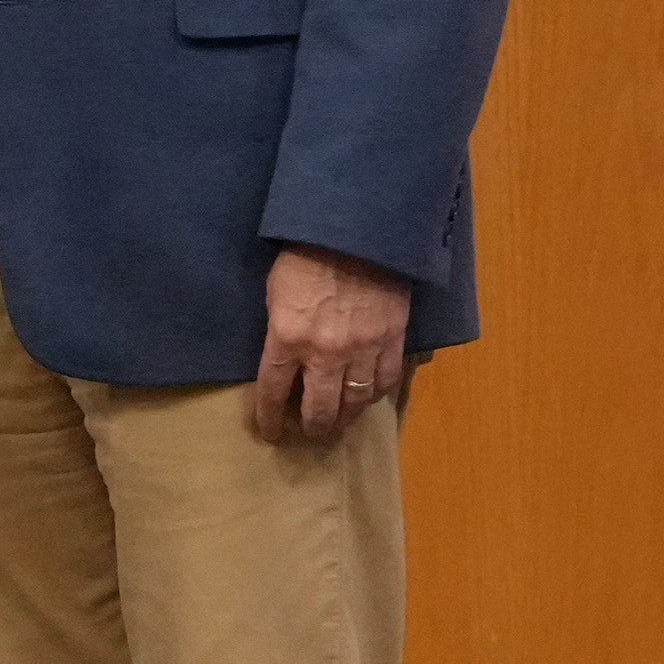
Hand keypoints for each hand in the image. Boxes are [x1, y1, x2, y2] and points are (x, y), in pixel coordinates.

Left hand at [251, 242, 411, 446]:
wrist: (357, 230)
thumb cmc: (306, 255)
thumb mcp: (275, 293)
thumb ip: (280, 330)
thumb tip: (286, 358)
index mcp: (287, 338)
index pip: (274, 392)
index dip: (270, 418)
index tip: (271, 432)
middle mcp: (325, 353)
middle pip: (319, 408)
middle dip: (312, 427)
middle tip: (310, 432)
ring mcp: (362, 349)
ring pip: (356, 402)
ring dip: (346, 418)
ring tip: (339, 423)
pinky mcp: (392, 339)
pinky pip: (386, 381)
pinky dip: (376, 395)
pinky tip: (368, 398)